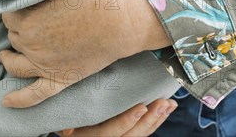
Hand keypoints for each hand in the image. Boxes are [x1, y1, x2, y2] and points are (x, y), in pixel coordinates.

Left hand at [0, 0, 169, 107]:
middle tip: (30, 22)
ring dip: (9, 58)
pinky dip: (19, 99)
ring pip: (16, 64)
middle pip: (14, 37)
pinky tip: (7, 100)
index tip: (24, 7)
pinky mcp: (61, 78)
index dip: (16, 10)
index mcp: (28, 19)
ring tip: (7, 55)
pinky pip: (34, 94)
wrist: (121, 18)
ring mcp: (45, 64)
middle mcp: (31, 43)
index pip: (9, 15)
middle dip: (19, 29)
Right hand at [56, 99, 177, 136]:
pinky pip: (141, 134)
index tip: (142, 106)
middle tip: (163, 103)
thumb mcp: (66, 116)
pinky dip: (154, 123)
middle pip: (130, 136)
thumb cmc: (66, 117)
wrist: (72, 132)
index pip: (109, 132)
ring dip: (156, 120)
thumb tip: (68, 124)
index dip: (126, 121)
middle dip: (149, 120)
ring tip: (169, 104)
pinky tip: (164, 111)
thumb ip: (73, 113)